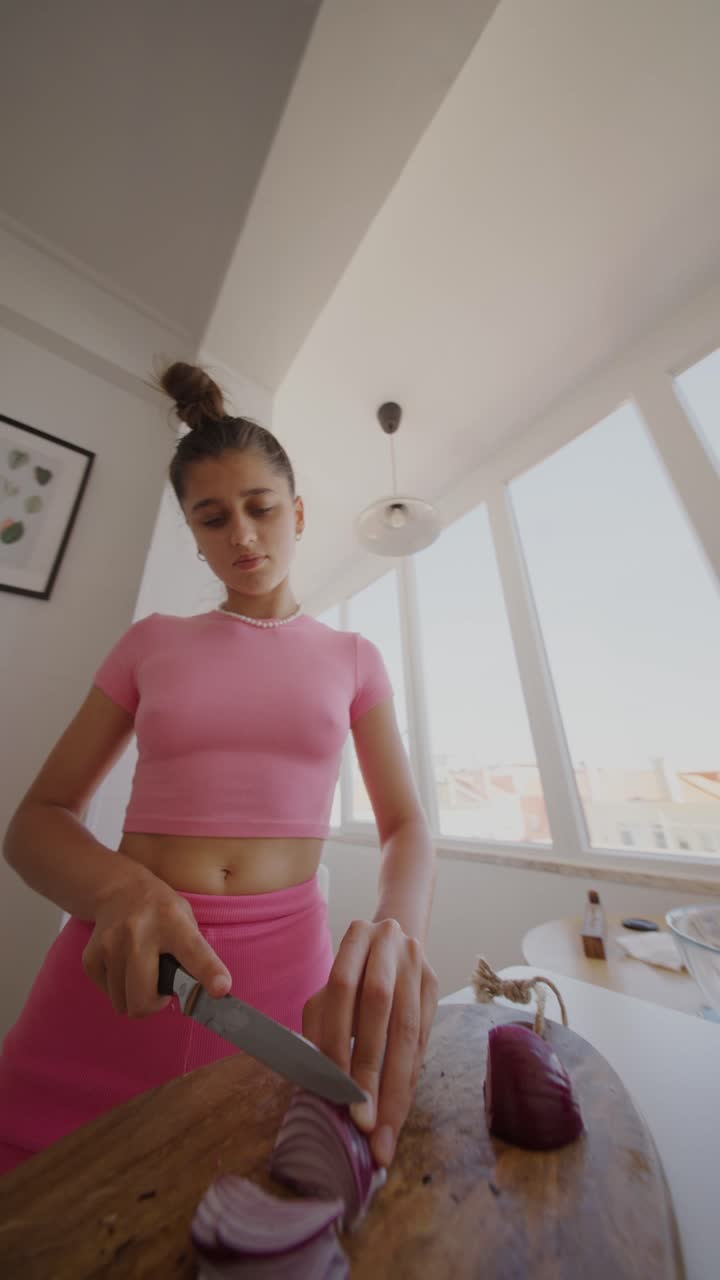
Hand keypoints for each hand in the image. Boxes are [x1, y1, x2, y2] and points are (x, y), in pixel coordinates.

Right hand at [82, 873, 230, 1016]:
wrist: (119, 891)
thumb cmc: (161, 912)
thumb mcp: (186, 919)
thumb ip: (195, 954)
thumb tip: (204, 994)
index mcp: (173, 921)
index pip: (194, 952)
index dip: (209, 973)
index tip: (220, 989)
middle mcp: (139, 931)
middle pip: (143, 999)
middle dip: (153, 1005)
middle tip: (158, 988)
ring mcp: (110, 944)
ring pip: (123, 1003)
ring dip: (134, 996)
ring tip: (141, 970)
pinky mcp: (90, 956)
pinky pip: (107, 994)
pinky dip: (117, 988)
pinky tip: (123, 965)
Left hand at [302, 918, 438, 1167]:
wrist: (393, 940)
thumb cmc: (351, 978)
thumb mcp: (327, 994)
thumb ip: (320, 1028)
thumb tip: (314, 1082)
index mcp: (356, 937)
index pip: (344, 990)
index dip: (339, 1041)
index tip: (333, 1091)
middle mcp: (391, 945)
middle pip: (380, 1009)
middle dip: (371, 1071)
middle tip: (363, 1124)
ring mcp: (418, 965)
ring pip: (409, 1030)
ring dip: (395, 1085)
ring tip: (385, 1130)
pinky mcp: (435, 987)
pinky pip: (425, 1040)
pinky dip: (410, 1078)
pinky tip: (399, 1108)